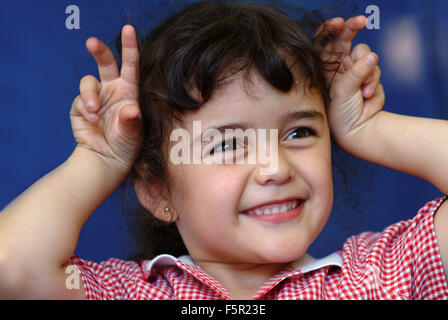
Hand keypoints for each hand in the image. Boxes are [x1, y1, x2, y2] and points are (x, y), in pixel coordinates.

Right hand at [70, 25, 141, 172]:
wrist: (106, 160)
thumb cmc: (126, 145)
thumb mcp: (132, 133)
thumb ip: (130, 121)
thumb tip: (131, 110)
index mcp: (129, 91)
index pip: (131, 65)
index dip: (130, 46)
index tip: (128, 29)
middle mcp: (112, 90)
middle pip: (105, 63)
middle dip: (98, 50)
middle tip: (91, 42)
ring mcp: (96, 98)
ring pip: (88, 82)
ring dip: (89, 95)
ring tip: (93, 112)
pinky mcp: (81, 107)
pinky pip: (80, 100)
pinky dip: (84, 109)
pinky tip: (91, 121)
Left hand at [315, 16, 384, 148]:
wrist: (357, 132)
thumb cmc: (339, 115)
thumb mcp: (342, 92)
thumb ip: (355, 73)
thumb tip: (372, 56)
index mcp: (324, 68)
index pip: (324, 42)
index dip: (331, 29)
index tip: (340, 22)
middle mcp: (338, 66)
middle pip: (346, 38)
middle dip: (353, 27)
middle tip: (361, 21)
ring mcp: (355, 70)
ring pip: (366, 55)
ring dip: (368, 74)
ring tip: (362, 95)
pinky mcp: (369, 77)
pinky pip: (376, 70)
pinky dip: (374, 84)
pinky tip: (366, 100)